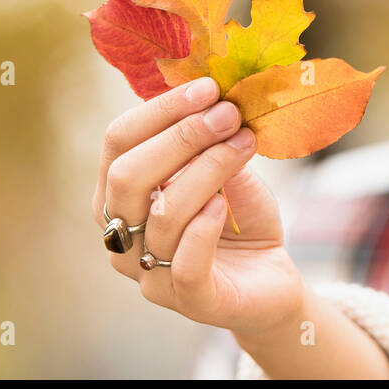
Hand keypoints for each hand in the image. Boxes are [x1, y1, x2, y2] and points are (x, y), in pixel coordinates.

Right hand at [93, 77, 304, 340]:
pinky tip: (223, 205)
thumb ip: (208, 139)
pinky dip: (204, 227)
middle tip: (229, 114)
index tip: (207, 87)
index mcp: (120, 195)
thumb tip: (211, 97)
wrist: (271, 277)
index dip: (160, 110)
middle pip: (127, 176)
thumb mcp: (224, 167)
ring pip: (163, 214)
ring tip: (245, 144)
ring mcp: (150, 273)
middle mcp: (122, 235)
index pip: (118, 142)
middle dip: (182, 137)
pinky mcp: (189, 302)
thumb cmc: (238, 218)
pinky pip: (185, 264)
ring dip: (209, 169)